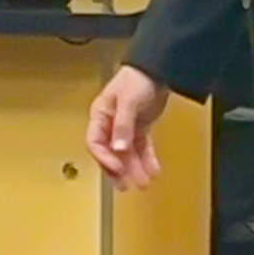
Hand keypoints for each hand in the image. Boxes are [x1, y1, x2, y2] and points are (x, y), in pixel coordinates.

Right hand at [87, 65, 170, 189]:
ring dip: (135, 169)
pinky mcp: (140, 128)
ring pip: (127, 154)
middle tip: (128, 185)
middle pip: (111, 153)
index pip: (95, 143)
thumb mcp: (128, 101)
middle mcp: (110, 125)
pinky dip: (147, 159)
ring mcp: (125, 128)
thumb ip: (123, 125)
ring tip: (143, 182)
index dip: (105, 158)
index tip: (118, 168)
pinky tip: (153, 170)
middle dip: (120, 170)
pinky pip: (141, 148)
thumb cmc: (137, 79)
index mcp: (100, 116)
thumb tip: (118, 147)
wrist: (158, 69)